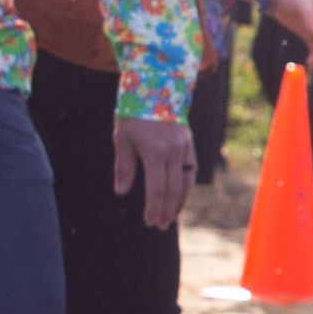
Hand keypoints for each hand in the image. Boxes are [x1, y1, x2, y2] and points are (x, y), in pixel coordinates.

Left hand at [113, 115, 195, 229]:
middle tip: (159, 226)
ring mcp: (185, 148)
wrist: (157, 87)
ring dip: (178, 203)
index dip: (153, 208)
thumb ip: (124, 166)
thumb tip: (121, 191)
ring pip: (186, 183)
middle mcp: (174, 152)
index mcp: (155, 152)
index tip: (148, 221)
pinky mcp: (189, 144)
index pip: (157, 189)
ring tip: (170, 218)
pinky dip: (186, 188)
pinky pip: (191, 171)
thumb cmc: (133, 113)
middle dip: (166, 211)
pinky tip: (180, 197)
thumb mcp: (122, 138)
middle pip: (173, 190)